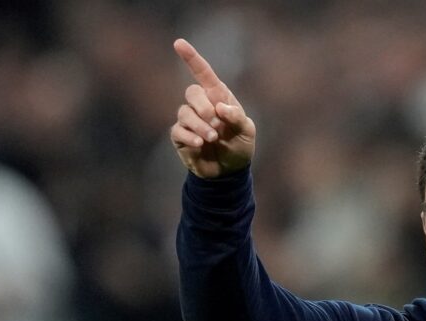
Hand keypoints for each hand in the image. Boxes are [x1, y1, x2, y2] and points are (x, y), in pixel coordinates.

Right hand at [170, 38, 255, 177]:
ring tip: (212, 138)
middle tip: (216, 124)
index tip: (179, 43)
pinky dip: (190, 137)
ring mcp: (189, 120)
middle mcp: (201, 105)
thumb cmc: (240, 146)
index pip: (203, 73)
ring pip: (184, 112)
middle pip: (192, 92)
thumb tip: (220, 107)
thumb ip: (237, 117)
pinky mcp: (181, 136)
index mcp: (218, 97)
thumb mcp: (247, 132)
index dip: (191, 58)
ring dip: (200, 125)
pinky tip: (201, 144)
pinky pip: (178, 130)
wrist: (229, 172)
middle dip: (203, 106)